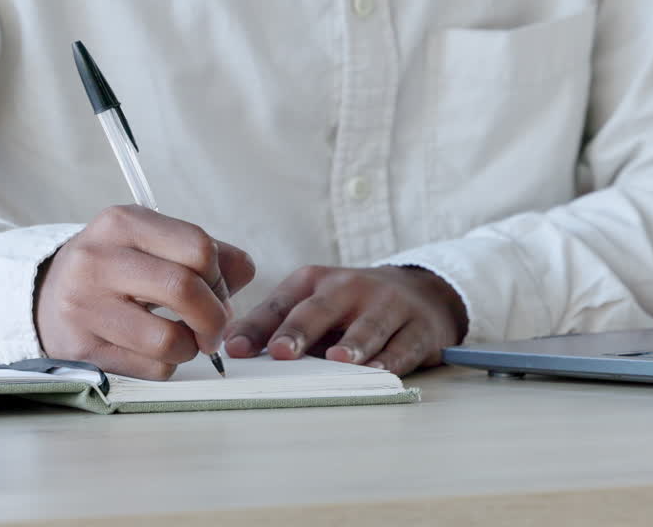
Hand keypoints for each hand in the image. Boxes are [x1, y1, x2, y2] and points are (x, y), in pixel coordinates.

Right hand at [35, 205, 255, 379]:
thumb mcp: (152, 243)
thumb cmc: (114, 269)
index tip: (217, 291)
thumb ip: (205, 252)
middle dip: (215, 318)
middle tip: (214, 329)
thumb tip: (244, 272)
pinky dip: (167, 365)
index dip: (220, 277)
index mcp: (123, 223)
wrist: (46, 296)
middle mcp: (98, 259)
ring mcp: (84, 305)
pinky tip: (154, 351)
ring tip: (183, 340)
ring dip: (190, 348)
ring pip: (168, 339)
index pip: (198, 247)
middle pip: (185, 290)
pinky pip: (150, 368)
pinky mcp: (81, 348)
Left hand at [223, 265, 466, 374]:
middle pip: (321, 309)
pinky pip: (403, 345)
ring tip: (338, 360)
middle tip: (282, 351)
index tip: (235, 350)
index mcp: (315, 281)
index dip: (257, 327)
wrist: (420, 292)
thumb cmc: (351, 305)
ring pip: (368, 326)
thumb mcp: (314, 303)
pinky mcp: (418, 327)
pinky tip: (379, 371)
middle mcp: (350, 288)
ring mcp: (388, 305)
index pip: (281, 303)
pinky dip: (391, 359)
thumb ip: (276, 325)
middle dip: (299, 330)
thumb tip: (231, 349)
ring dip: (353, 344)